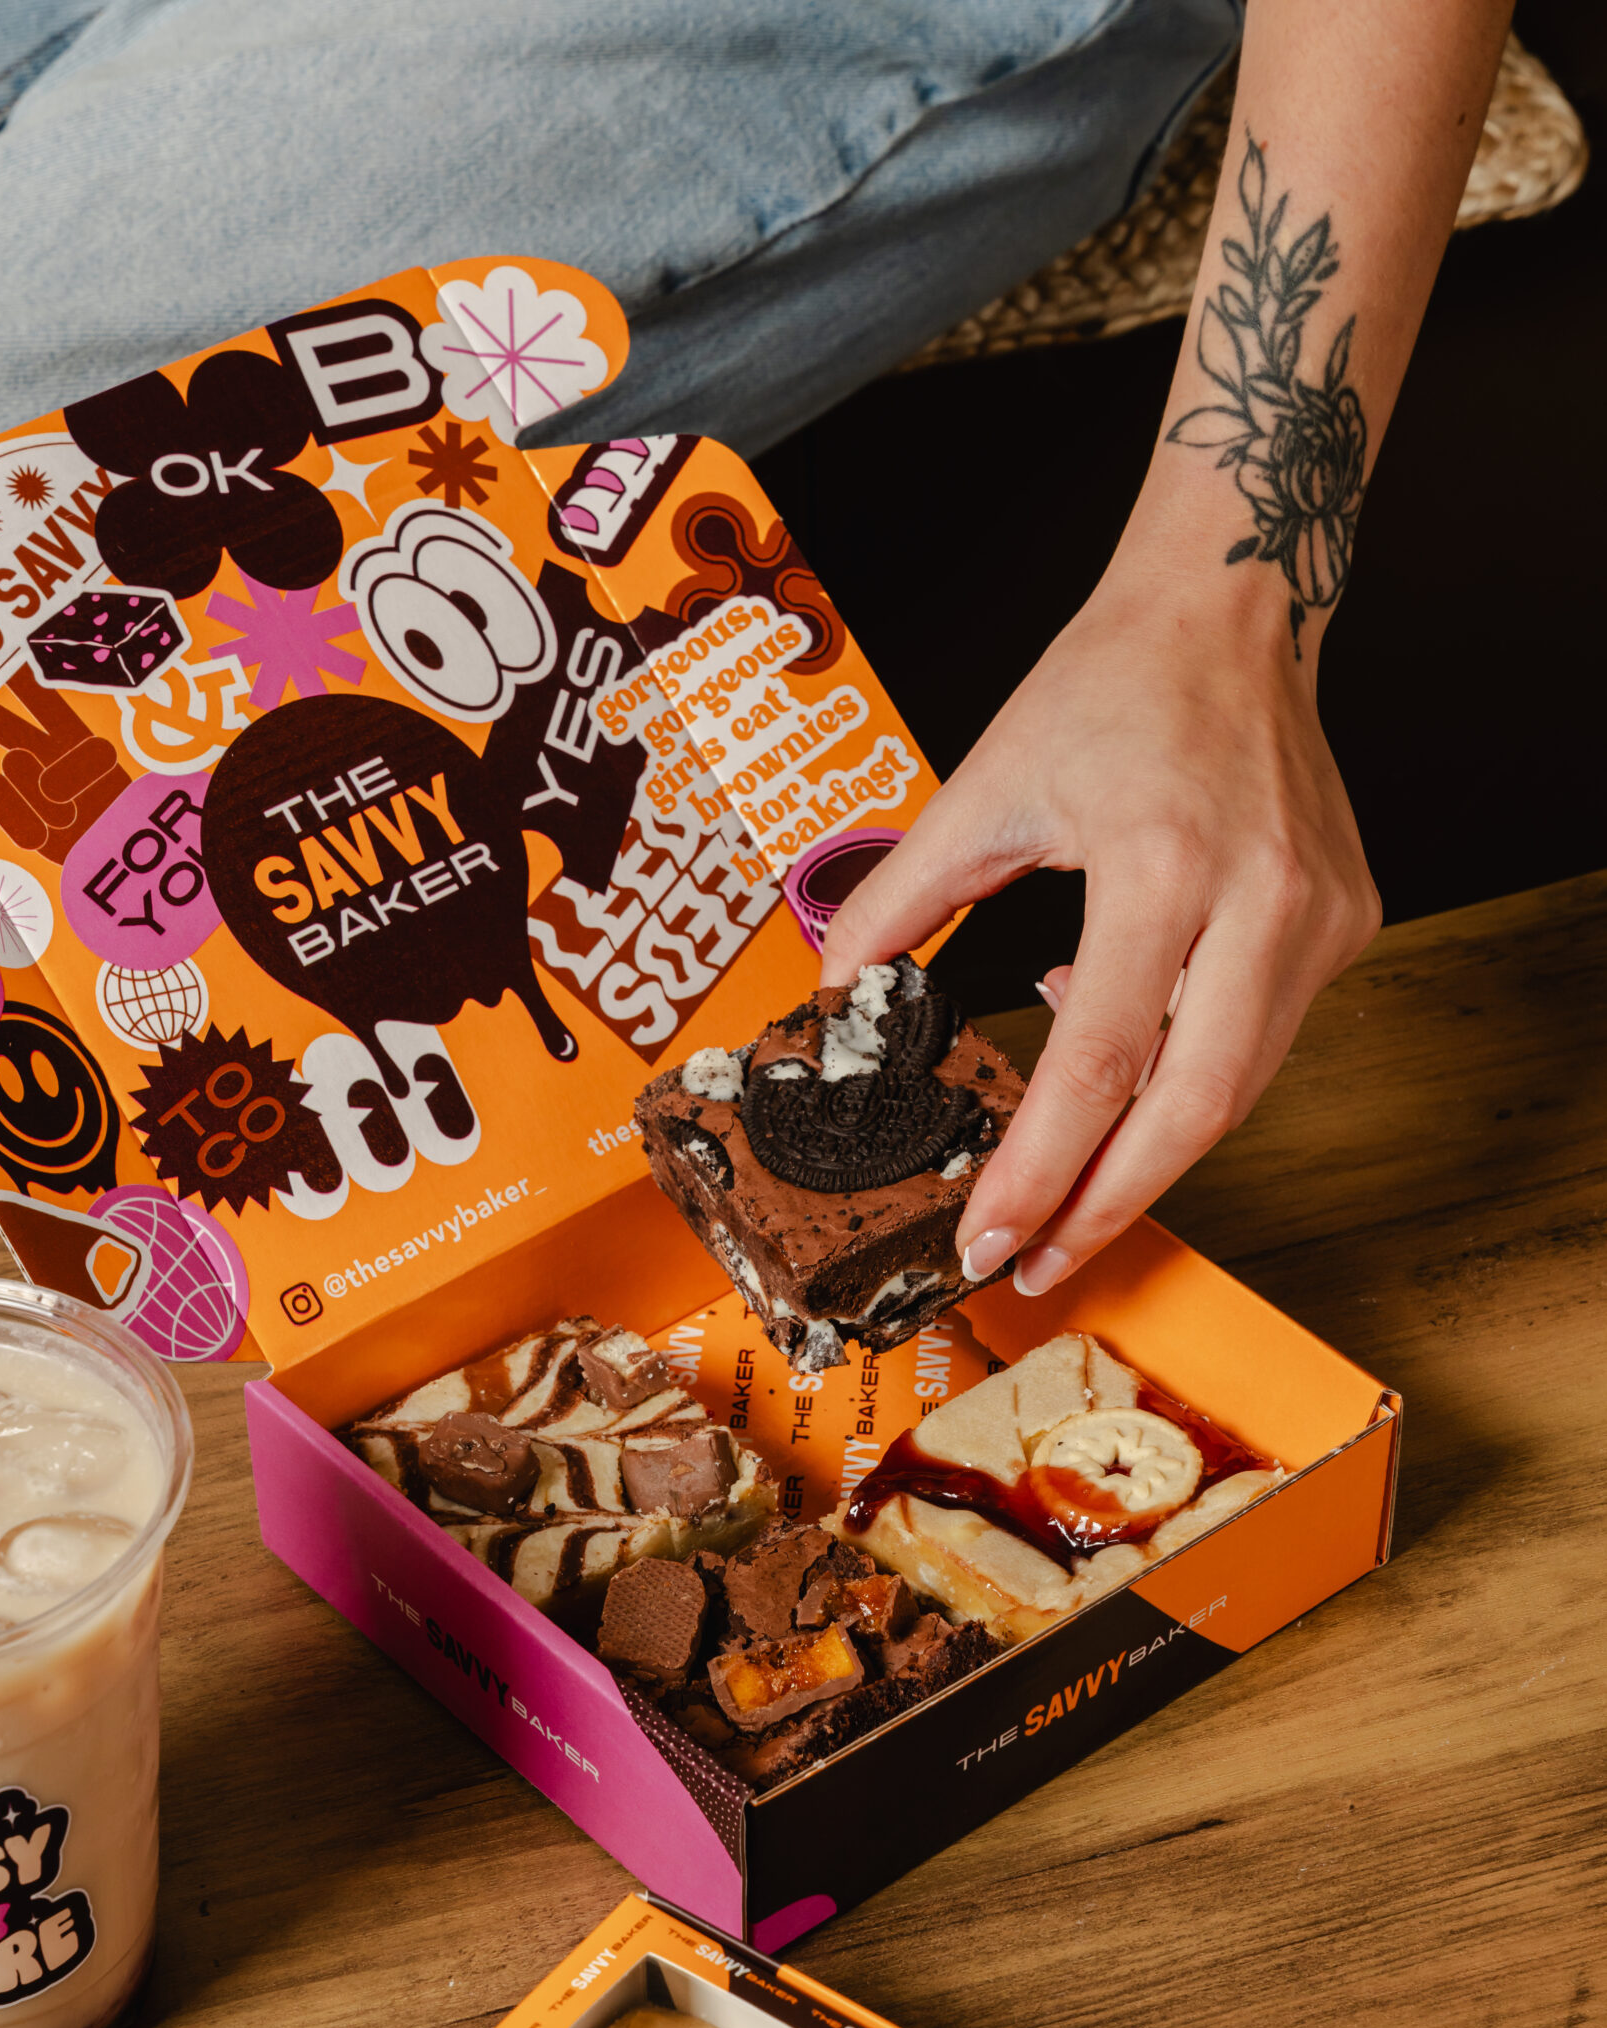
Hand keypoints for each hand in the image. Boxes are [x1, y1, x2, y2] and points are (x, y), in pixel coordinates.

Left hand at [818, 560, 1380, 1293]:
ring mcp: (1319, 915)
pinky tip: (1125, 1049)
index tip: (992, 1238)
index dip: (1044, 1168)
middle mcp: (1261, 898)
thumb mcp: (984, 784)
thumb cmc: (1112, 684)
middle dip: (1106, 1204)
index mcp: (1163, 862)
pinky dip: (1187, 1068)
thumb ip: (900, 899)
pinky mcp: (1347, 921)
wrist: (1231, 607)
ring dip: (1145, 1151)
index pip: (1101, 1060)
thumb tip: (835, 996)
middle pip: (1193, 1109)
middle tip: (1035, 1264)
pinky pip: (1261, 1036)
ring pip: (1236, 1089)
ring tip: (1064, 1184)